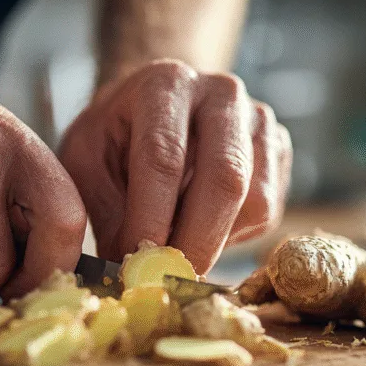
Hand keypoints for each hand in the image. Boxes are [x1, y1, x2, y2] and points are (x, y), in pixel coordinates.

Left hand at [58, 59, 292, 272]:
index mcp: (166, 84)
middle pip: (226, 177)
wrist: (154, 108)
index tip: (136, 262)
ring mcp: (259, 120)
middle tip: (169, 281)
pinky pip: (267, 210)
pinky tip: (201, 226)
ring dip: (216, 242)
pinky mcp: (279, 149)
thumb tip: (128, 270)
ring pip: (255, 200)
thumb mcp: (87, 162)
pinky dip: (233, 234)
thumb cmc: (114, 136)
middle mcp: (222, 93)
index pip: (164, 157)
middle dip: (196, 241)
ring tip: (176, 249)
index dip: (152, 217)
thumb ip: (105, 210)